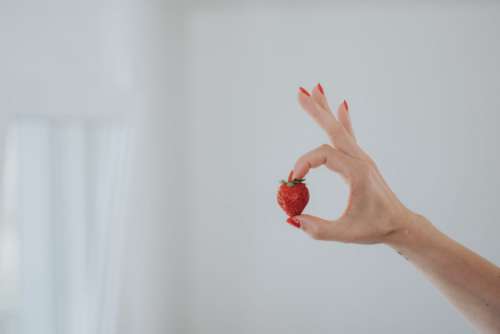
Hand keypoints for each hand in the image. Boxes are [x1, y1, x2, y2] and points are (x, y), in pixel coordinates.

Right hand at [291, 84, 413, 243]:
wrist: (400, 224)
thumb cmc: (376, 228)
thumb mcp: (346, 233)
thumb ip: (318, 228)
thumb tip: (292, 219)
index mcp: (357, 173)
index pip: (323, 155)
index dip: (304, 163)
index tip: (293, 179)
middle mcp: (360, 160)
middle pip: (334, 129)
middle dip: (316, 110)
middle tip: (299, 92)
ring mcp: (361, 159)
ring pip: (340, 129)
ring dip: (326, 110)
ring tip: (315, 89)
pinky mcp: (360, 162)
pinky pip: (349, 136)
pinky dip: (344, 120)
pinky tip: (341, 105)